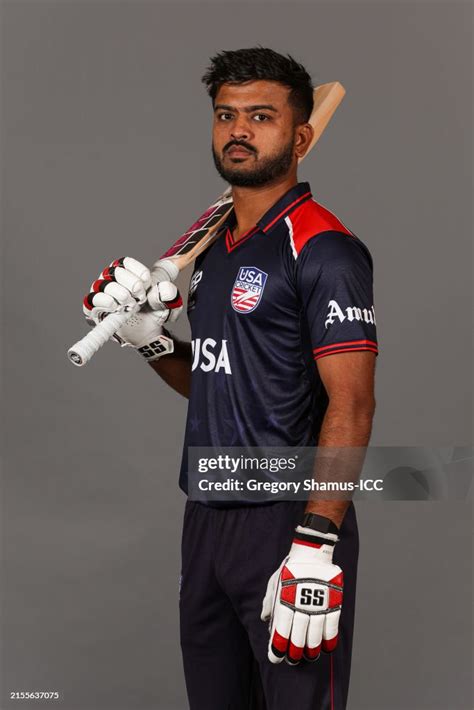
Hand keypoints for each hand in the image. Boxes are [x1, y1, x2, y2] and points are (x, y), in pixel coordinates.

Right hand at [83, 257, 182, 360]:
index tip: (148, 286)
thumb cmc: (153, 312)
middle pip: (116, 271)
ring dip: (121, 295)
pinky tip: (117, 309)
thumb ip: (169, 293)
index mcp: (126, 271)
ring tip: (131, 306)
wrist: (147, 332)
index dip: (139, 274)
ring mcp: (100, 292)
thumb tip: (164, 290)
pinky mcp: (92, 308)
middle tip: (141, 299)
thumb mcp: (168, 302)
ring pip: (104, 285)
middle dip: (133, 286)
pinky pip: (91, 300)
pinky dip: (106, 303)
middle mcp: (110, 278)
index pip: (125, 263)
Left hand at [261, 524, 342, 664]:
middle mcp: (301, 606)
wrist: (312, 552)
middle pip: (298, 637)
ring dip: (311, 650)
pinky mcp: (333, 603)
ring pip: (315, 636)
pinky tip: (325, 648)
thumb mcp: (275, 582)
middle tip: (292, 659)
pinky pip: (332, 628)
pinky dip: (329, 641)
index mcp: (285, 601)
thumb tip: (265, 619)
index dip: (278, 647)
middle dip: (294, 652)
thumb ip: (270, 601)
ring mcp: (318, 606)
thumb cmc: (291, 568)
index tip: (276, 657)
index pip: (281, 631)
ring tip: (308, 657)